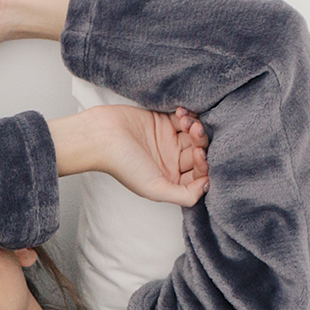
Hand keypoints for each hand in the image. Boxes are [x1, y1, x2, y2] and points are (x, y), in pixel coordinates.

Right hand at [50, 104, 209, 207]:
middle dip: (201, 142)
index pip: (199, 176)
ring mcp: (168, 142)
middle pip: (200, 153)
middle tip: (194, 132)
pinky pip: (185, 118)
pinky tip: (181, 113)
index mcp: (170, 181)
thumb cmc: (124, 165)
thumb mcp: (155, 189)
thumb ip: (184, 196)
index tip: (199, 154)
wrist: (103, 136)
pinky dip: (188, 114)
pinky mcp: (164, 122)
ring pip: (194, 135)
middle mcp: (171, 163)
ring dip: (196, 126)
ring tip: (186, 121)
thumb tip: (207, 186)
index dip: (205, 165)